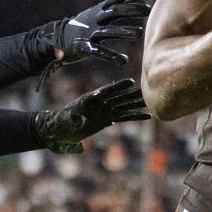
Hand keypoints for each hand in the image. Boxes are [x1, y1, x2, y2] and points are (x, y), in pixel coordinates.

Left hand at [34, 78, 149, 152]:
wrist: (59, 129)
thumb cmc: (59, 124)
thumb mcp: (64, 121)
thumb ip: (71, 119)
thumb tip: (77, 119)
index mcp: (90, 99)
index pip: (107, 91)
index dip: (118, 87)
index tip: (131, 82)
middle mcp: (100, 103)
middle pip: (119, 97)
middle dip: (133, 94)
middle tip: (148, 90)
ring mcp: (104, 110)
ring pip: (124, 106)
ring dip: (137, 104)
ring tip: (152, 102)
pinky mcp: (107, 119)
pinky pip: (123, 117)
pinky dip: (134, 116)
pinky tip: (146, 116)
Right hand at [38, 0, 151, 67]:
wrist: (58, 39)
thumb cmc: (84, 27)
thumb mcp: (98, 14)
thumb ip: (114, 9)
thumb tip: (136, 4)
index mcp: (100, 10)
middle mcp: (97, 19)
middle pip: (116, 11)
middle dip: (132, 9)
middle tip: (147, 10)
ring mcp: (90, 33)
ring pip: (109, 31)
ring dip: (124, 31)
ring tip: (139, 33)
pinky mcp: (84, 47)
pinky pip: (99, 51)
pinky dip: (112, 56)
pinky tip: (124, 61)